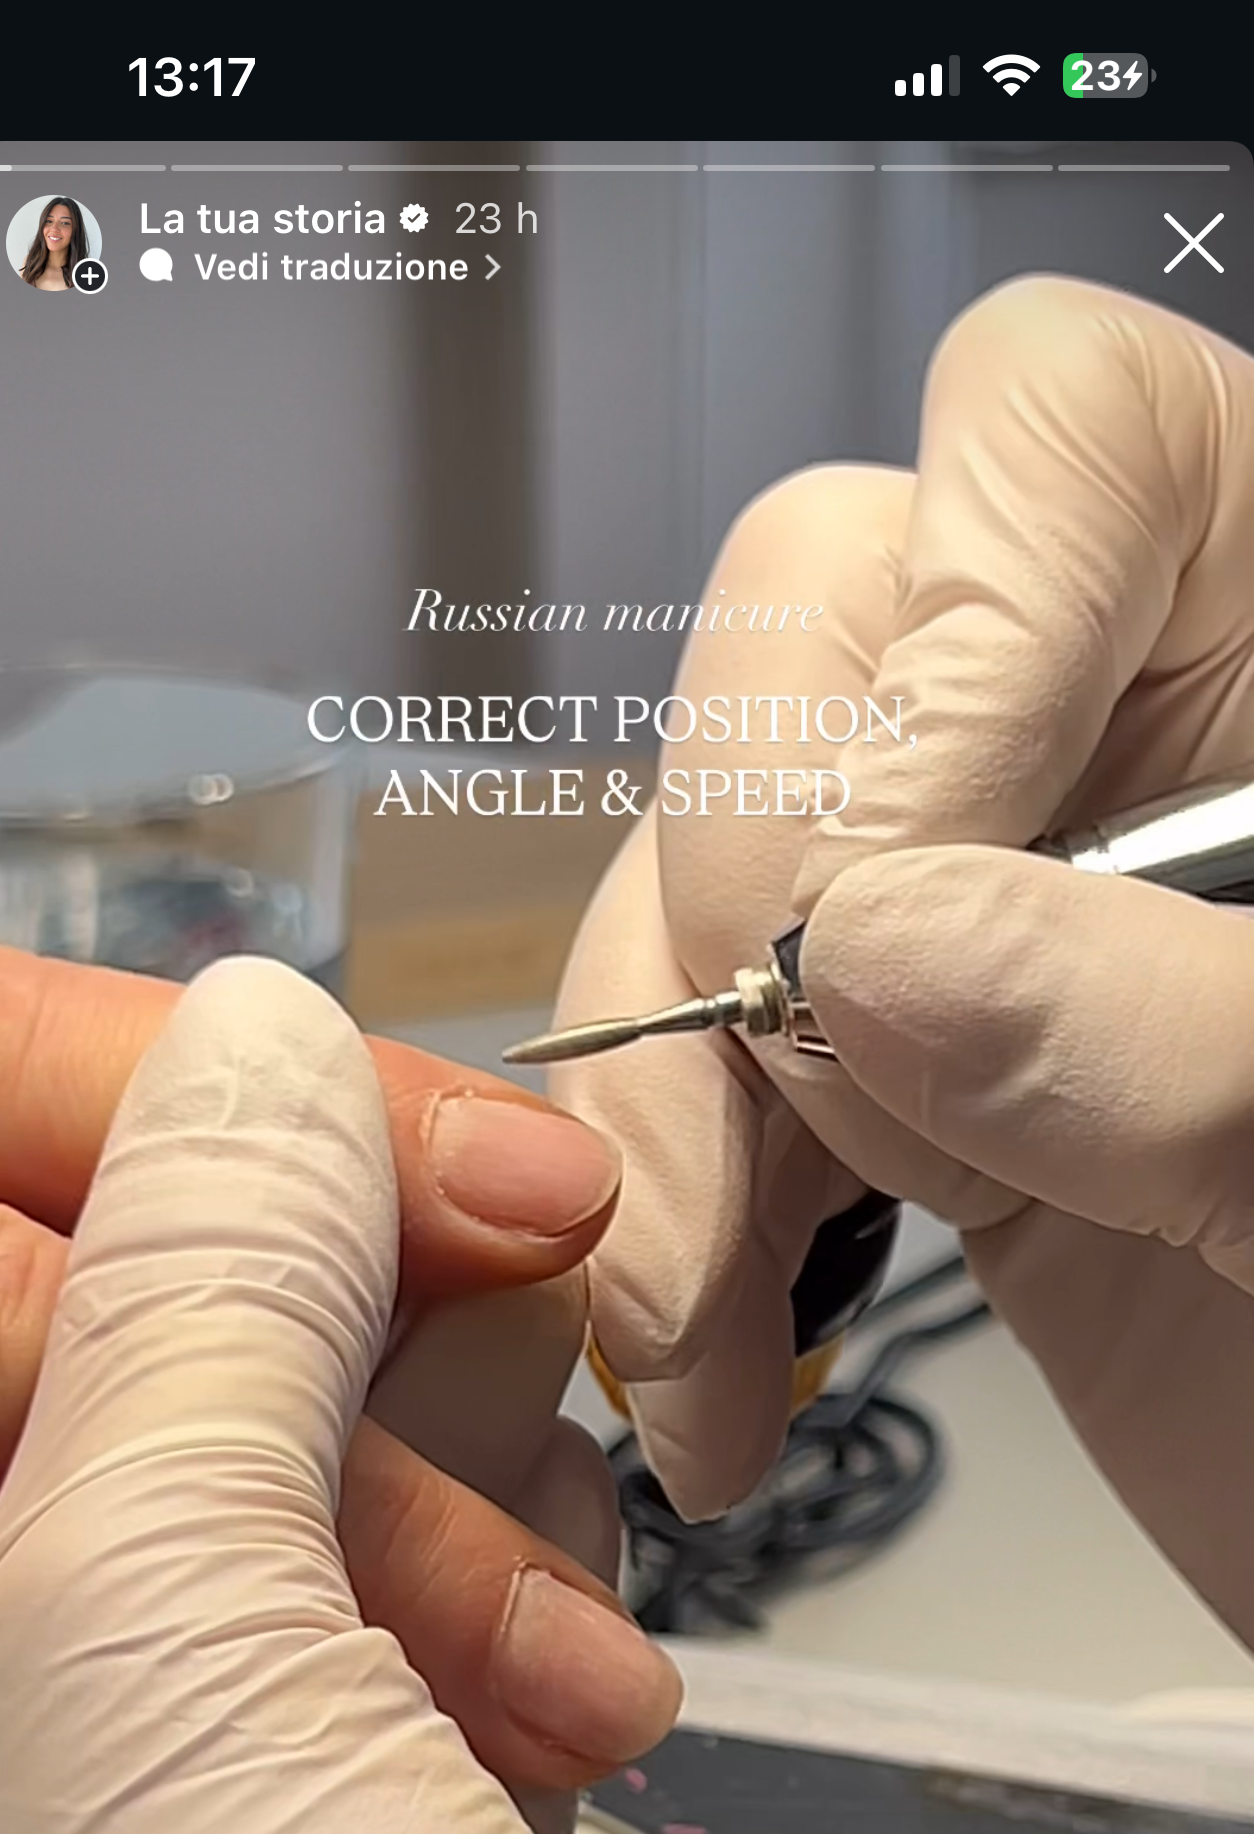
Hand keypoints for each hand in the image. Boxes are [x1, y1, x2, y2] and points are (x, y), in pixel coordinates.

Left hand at [0, 958, 954, 1833]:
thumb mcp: (165, 1632)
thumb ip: (193, 1290)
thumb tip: (252, 1055)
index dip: (84, 1125)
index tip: (314, 1088)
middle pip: (44, 1362)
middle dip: (289, 1298)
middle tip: (525, 1235)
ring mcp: (56, 1821)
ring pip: (212, 1493)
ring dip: (410, 1502)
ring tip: (553, 1623)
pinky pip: (326, 1634)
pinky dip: (450, 1628)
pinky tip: (554, 1704)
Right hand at [552, 277, 1253, 1648]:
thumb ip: (1186, 1031)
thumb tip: (871, 939)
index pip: (1067, 440)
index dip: (952, 629)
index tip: (910, 902)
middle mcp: (1151, 751)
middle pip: (826, 633)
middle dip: (741, 882)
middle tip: (813, 1111)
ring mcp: (1028, 933)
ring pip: (721, 873)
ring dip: (660, 1106)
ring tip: (693, 1329)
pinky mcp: (944, 1112)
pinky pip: (720, 1084)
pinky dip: (672, 1229)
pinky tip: (707, 1381)